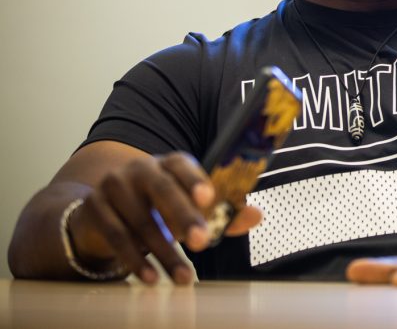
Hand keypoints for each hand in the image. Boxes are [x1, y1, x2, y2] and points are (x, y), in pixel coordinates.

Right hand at [68, 152, 261, 284]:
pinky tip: (151, 278)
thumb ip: (221, 213)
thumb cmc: (157, 209)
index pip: (183, 165)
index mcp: (168, 163)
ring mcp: (113, 186)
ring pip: (141, 221)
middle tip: (202, 242)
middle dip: (184, 216)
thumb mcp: (187, 208)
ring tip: (185, 277)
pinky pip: (117, 236)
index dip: (195, 179)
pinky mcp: (94, 208)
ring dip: (165, 253)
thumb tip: (257, 215)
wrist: (102, 215)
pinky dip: (136, 260)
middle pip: (162, 189)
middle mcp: (140, 169)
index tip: (209, 198)